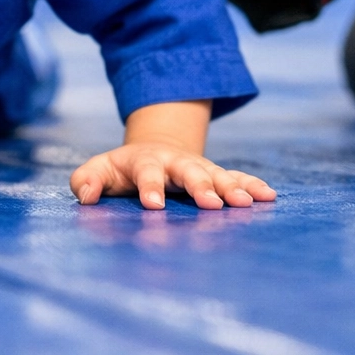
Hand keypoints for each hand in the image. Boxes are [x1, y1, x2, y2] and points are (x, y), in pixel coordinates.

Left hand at [70, 141, 276, 209]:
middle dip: (201, 186)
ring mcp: (199, 167)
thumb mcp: (98, 170)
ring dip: (232, 188)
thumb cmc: (120, 170)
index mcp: (144, 162)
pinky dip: (252, 186)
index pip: (147, 173)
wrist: (153, 149)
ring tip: (246, 203)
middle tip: (212, 204)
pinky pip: (237, 178)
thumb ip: (86, 181)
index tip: (154, 205)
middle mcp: (175, 162)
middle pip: (189, 172)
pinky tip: (268, 196)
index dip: (151, 187)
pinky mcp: (216, 175)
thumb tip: (87, 196)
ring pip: (218, 174)